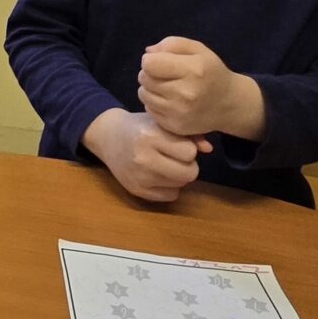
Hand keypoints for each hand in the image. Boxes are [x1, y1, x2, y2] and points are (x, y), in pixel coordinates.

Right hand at [81, 107, 211, 203]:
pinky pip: (170, 196)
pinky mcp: (137, 191)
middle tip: (175, 156)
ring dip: (178, 176)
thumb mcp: (162, 122)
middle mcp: (143, 158)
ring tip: (165, 164)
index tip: (177, 143)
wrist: (108, 137)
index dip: (187, 148)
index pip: (189, 152)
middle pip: (189, 173)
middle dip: (187, 164)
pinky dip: (169, 187)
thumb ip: (188, 134)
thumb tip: (209, 149)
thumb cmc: (140, 126)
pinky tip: (158, 175)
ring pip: (181, 185)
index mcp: (150, 136)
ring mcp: (139, 177)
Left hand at [138, 37, 264, 140]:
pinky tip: (168, 100)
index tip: (160, 62)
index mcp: (193, 70)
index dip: (150, 60)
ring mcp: (180, 113)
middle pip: (144, 79)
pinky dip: (154, 103)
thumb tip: (148, 53)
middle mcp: (185, 93)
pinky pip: (149, 110)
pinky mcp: (175, 126)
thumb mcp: (198, 49)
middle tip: (163, 74)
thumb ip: (172, 44)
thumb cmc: (211, 72)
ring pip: (143, 95)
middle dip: (149, 73)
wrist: (229, 104)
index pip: (149, 64)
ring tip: (165, 86)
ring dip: (149, 88)